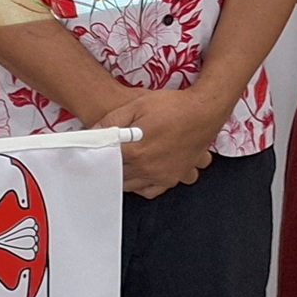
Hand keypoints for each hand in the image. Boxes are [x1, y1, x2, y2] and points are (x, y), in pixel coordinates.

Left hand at [98, 85, 219, 198]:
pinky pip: (152, 191)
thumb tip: (92, 132)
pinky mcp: (174, 178)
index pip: (106, 161)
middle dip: (110, 168)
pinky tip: (140, 173)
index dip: (98, 157)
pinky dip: (143, 185)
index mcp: (135, 150)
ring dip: (125, 178)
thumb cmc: (173, 106)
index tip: (92, 154)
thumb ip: (112, 121)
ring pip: (133, 186)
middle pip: (117, 176)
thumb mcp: (137, 105)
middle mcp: (148, 167)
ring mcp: (162, 175)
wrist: (205, 111)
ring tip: (122, 165)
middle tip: (107, 159)